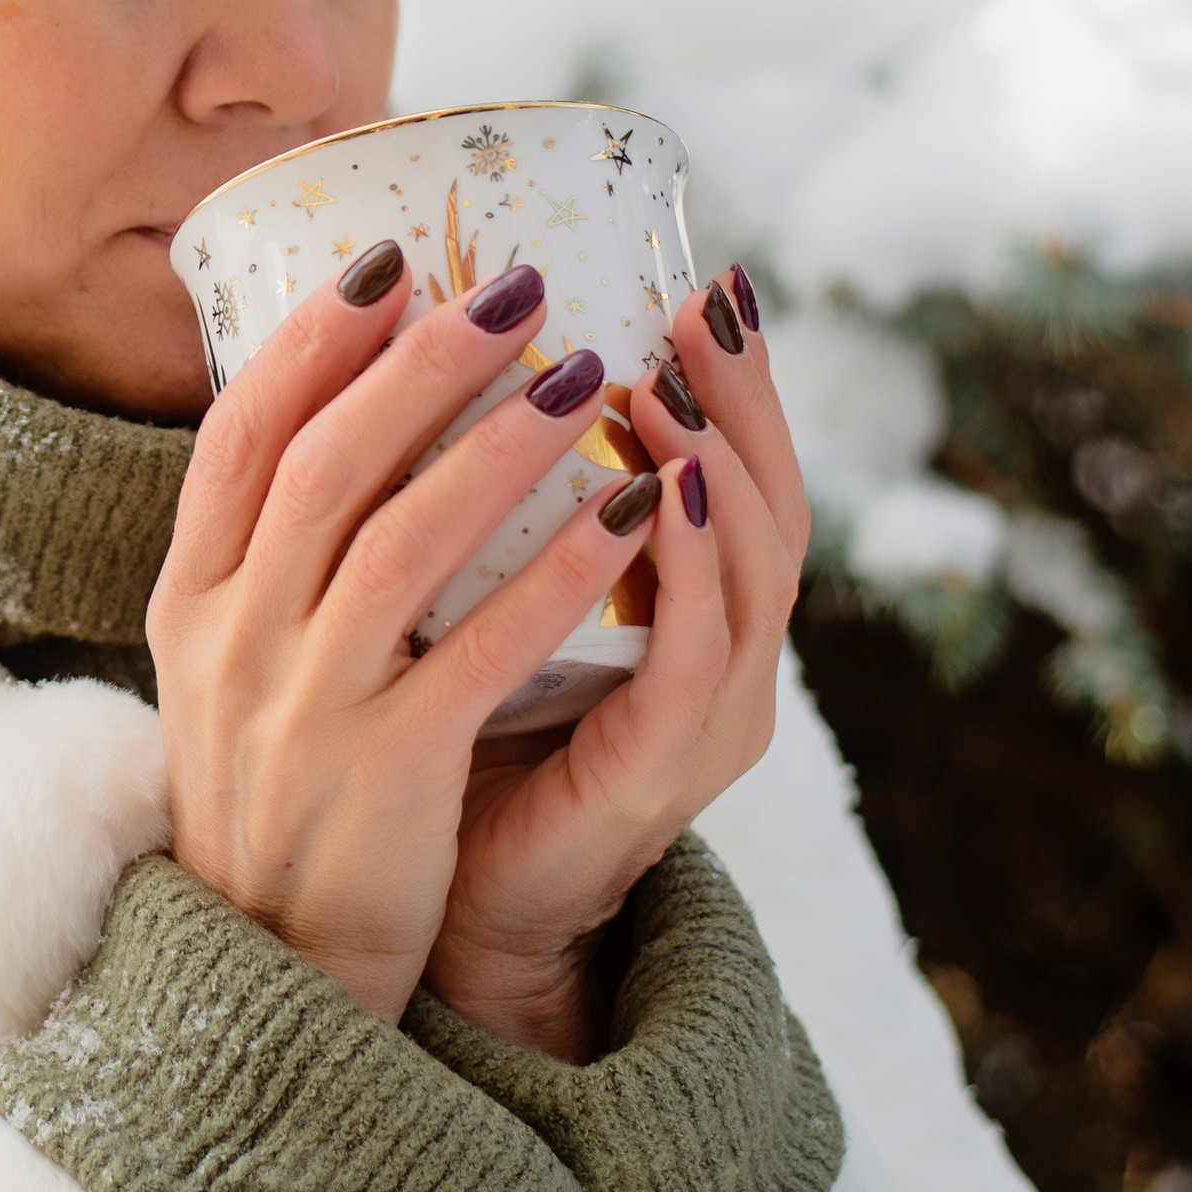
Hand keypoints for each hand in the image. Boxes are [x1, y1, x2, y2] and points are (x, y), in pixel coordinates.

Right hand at [147, 247, 683, 1029]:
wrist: (269, 967)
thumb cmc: (277, 792)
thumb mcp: (228, 665)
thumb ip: (269, 556)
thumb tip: (341, 412)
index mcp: (191, 600)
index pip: (238, 438)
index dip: (311, 342)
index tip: (385, 263)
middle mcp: (233, 641)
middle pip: (325, 466)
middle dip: (423, 364)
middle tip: (515, 288)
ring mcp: (303, 708)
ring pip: (401, 543)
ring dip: (499, 449)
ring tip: (586, 379)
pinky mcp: (386, 772)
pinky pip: (483, 650)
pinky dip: (557, 573)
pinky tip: (627, 515)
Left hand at [423, 275, 810, 1060]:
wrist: (426, 913)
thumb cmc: (442, 738)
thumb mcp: (470, 598)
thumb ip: (482, 504)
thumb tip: (416, 354)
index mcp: (681, 613)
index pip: (739, 475)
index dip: (733, 383)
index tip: (702, 278)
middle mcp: (716, 661)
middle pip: (774, 507)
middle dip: (746, 400)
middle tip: (704, 304)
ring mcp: (701, 723)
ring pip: (756, 574)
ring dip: (718, 466)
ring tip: (668, 380)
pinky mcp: (656, 778)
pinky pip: (692, 662)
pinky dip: (684, 571)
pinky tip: (661, 496)